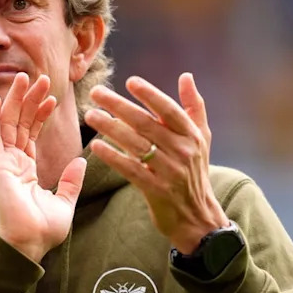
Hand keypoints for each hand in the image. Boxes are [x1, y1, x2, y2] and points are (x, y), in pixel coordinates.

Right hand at [0, 72, 86, 261]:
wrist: (29, 242)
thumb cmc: (44, 230)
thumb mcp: (64, 202)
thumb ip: (71, 182)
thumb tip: (81, 162)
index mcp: (26, 171)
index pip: (31, 135)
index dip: (40, 115)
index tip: (52, 98)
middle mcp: (12, 163)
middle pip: (20, 123)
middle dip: (30, 100)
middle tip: (41, 78)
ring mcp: (2, 162)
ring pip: (9, 123)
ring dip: (16, 100)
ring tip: (25, 78)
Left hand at [84, 73, 228, 253]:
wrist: (197, 217)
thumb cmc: (195, 172)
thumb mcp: (202, 139)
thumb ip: (193, 107)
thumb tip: (186, 76)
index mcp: (192, 136)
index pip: (169, 110)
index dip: (150, 94)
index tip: (130, 81)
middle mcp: (182, 151)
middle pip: (146, 124)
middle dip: (119, 106)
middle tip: (96, 92)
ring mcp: (170, 172)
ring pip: (136, 144)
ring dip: (110, 127)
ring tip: (91, 115)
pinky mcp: (156, 190)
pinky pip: (131, 169)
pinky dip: (113, 157)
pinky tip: (96, 146)